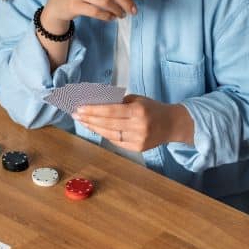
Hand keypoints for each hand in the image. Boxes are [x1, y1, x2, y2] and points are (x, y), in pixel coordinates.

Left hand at [73, 95, 192, 150]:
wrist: (173, 124)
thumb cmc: (152, 108)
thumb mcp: (138, 100)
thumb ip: (119, 103)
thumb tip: (96, 105)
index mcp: (138, 111)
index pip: (110, 111)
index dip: (93, 111)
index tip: (79, 109)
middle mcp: (138, 126)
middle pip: (107, 124)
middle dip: (89, 119)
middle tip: (76, 115)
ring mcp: (138, 139)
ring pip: (110, 135)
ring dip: (94, 128)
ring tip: (83, 122)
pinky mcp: (138, 148)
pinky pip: (116, 142)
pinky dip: (105, 135)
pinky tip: (96, 129)